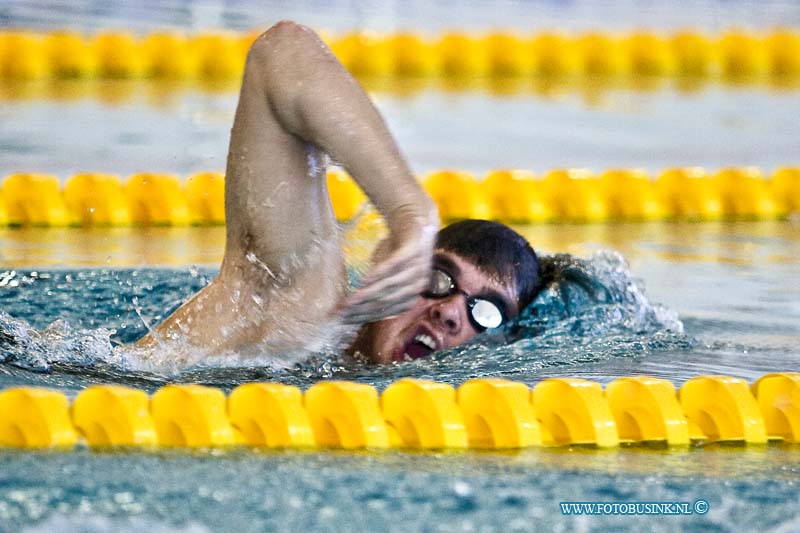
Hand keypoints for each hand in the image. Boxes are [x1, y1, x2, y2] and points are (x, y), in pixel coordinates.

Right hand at [334, 202, 438, 323]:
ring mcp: (418, 267)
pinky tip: (365, 279)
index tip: (342, 319)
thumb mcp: (386, 275)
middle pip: (386, 302)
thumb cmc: (396, 252)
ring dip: (368, 294)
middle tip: (340, 312)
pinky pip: (396, 263)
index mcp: (411, 296)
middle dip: (362, 309)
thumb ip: (376, 291)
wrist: (414, 221)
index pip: (385, 311)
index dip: (363, 316)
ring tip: (349, 300)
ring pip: (390, 286)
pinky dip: (380, 272)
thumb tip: (351, 308)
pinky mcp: (414, 249)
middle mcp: (417, 285)